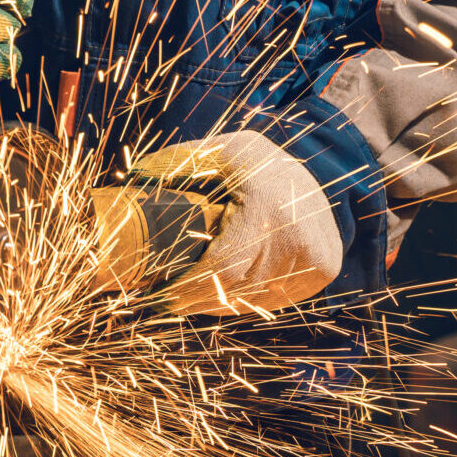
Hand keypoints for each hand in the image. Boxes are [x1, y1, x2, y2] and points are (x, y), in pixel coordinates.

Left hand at [89, 130, 341, 314]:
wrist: (310, 174)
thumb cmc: (254, 164)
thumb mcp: (217, 153)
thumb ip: (175, 163)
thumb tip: (132, 176)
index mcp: (268, 208)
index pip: (222, 270)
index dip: (188, 290)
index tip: (160, 296)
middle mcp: (298, 237)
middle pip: (235, 291)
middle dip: (194, 299)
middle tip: (166, 296)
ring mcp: (315, 258)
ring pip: (252, 301)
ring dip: (217, 304)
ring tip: (189, 295)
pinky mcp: (323, 272)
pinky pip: (272, 301)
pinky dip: (244, 301)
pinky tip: (223, 294)